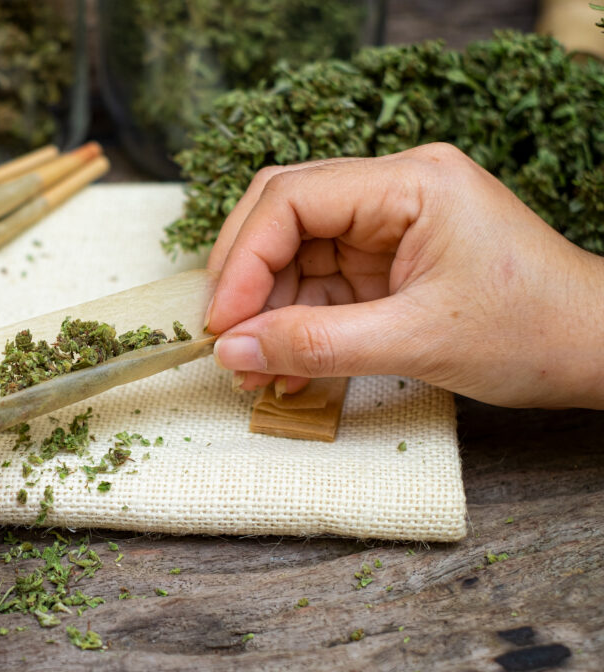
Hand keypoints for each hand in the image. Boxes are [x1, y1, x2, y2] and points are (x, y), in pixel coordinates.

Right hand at [206, 143, 603, 408]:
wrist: (598, 351)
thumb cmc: (534, 332)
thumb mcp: (416, 342)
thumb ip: (315, 344)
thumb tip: (230, 351)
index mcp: (410, 182)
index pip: (293, 198)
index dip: (243, 259)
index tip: (222, 323)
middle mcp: (392, 191)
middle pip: (283, 217)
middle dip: (246, 280)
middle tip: (225, 340)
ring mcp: (388, 226)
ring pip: (294, 257)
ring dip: (267, 314)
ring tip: (253, 372)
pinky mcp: (386, 262)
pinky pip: (320, 287)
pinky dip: (297, 328)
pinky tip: (286, 370)